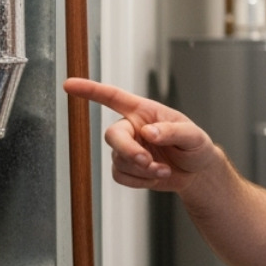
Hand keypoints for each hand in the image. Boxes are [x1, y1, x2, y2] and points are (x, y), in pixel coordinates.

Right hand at [63, 78, 217, 192]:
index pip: (113, 97)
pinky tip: (157, 177)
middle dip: (128, 150)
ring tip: (165, 170)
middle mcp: (131, 127)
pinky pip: (121, 176)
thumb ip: (172, 131)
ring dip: (142, 169)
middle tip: (147, 161)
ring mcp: (127, 148)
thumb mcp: (193, 136)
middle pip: (112, 135)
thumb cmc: (195, 147)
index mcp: (144, 111)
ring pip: (119, 160)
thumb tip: (148, 132)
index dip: (90, 90)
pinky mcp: (127, 168)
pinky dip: (139, 181)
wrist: (197, 173)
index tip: (68, 85)